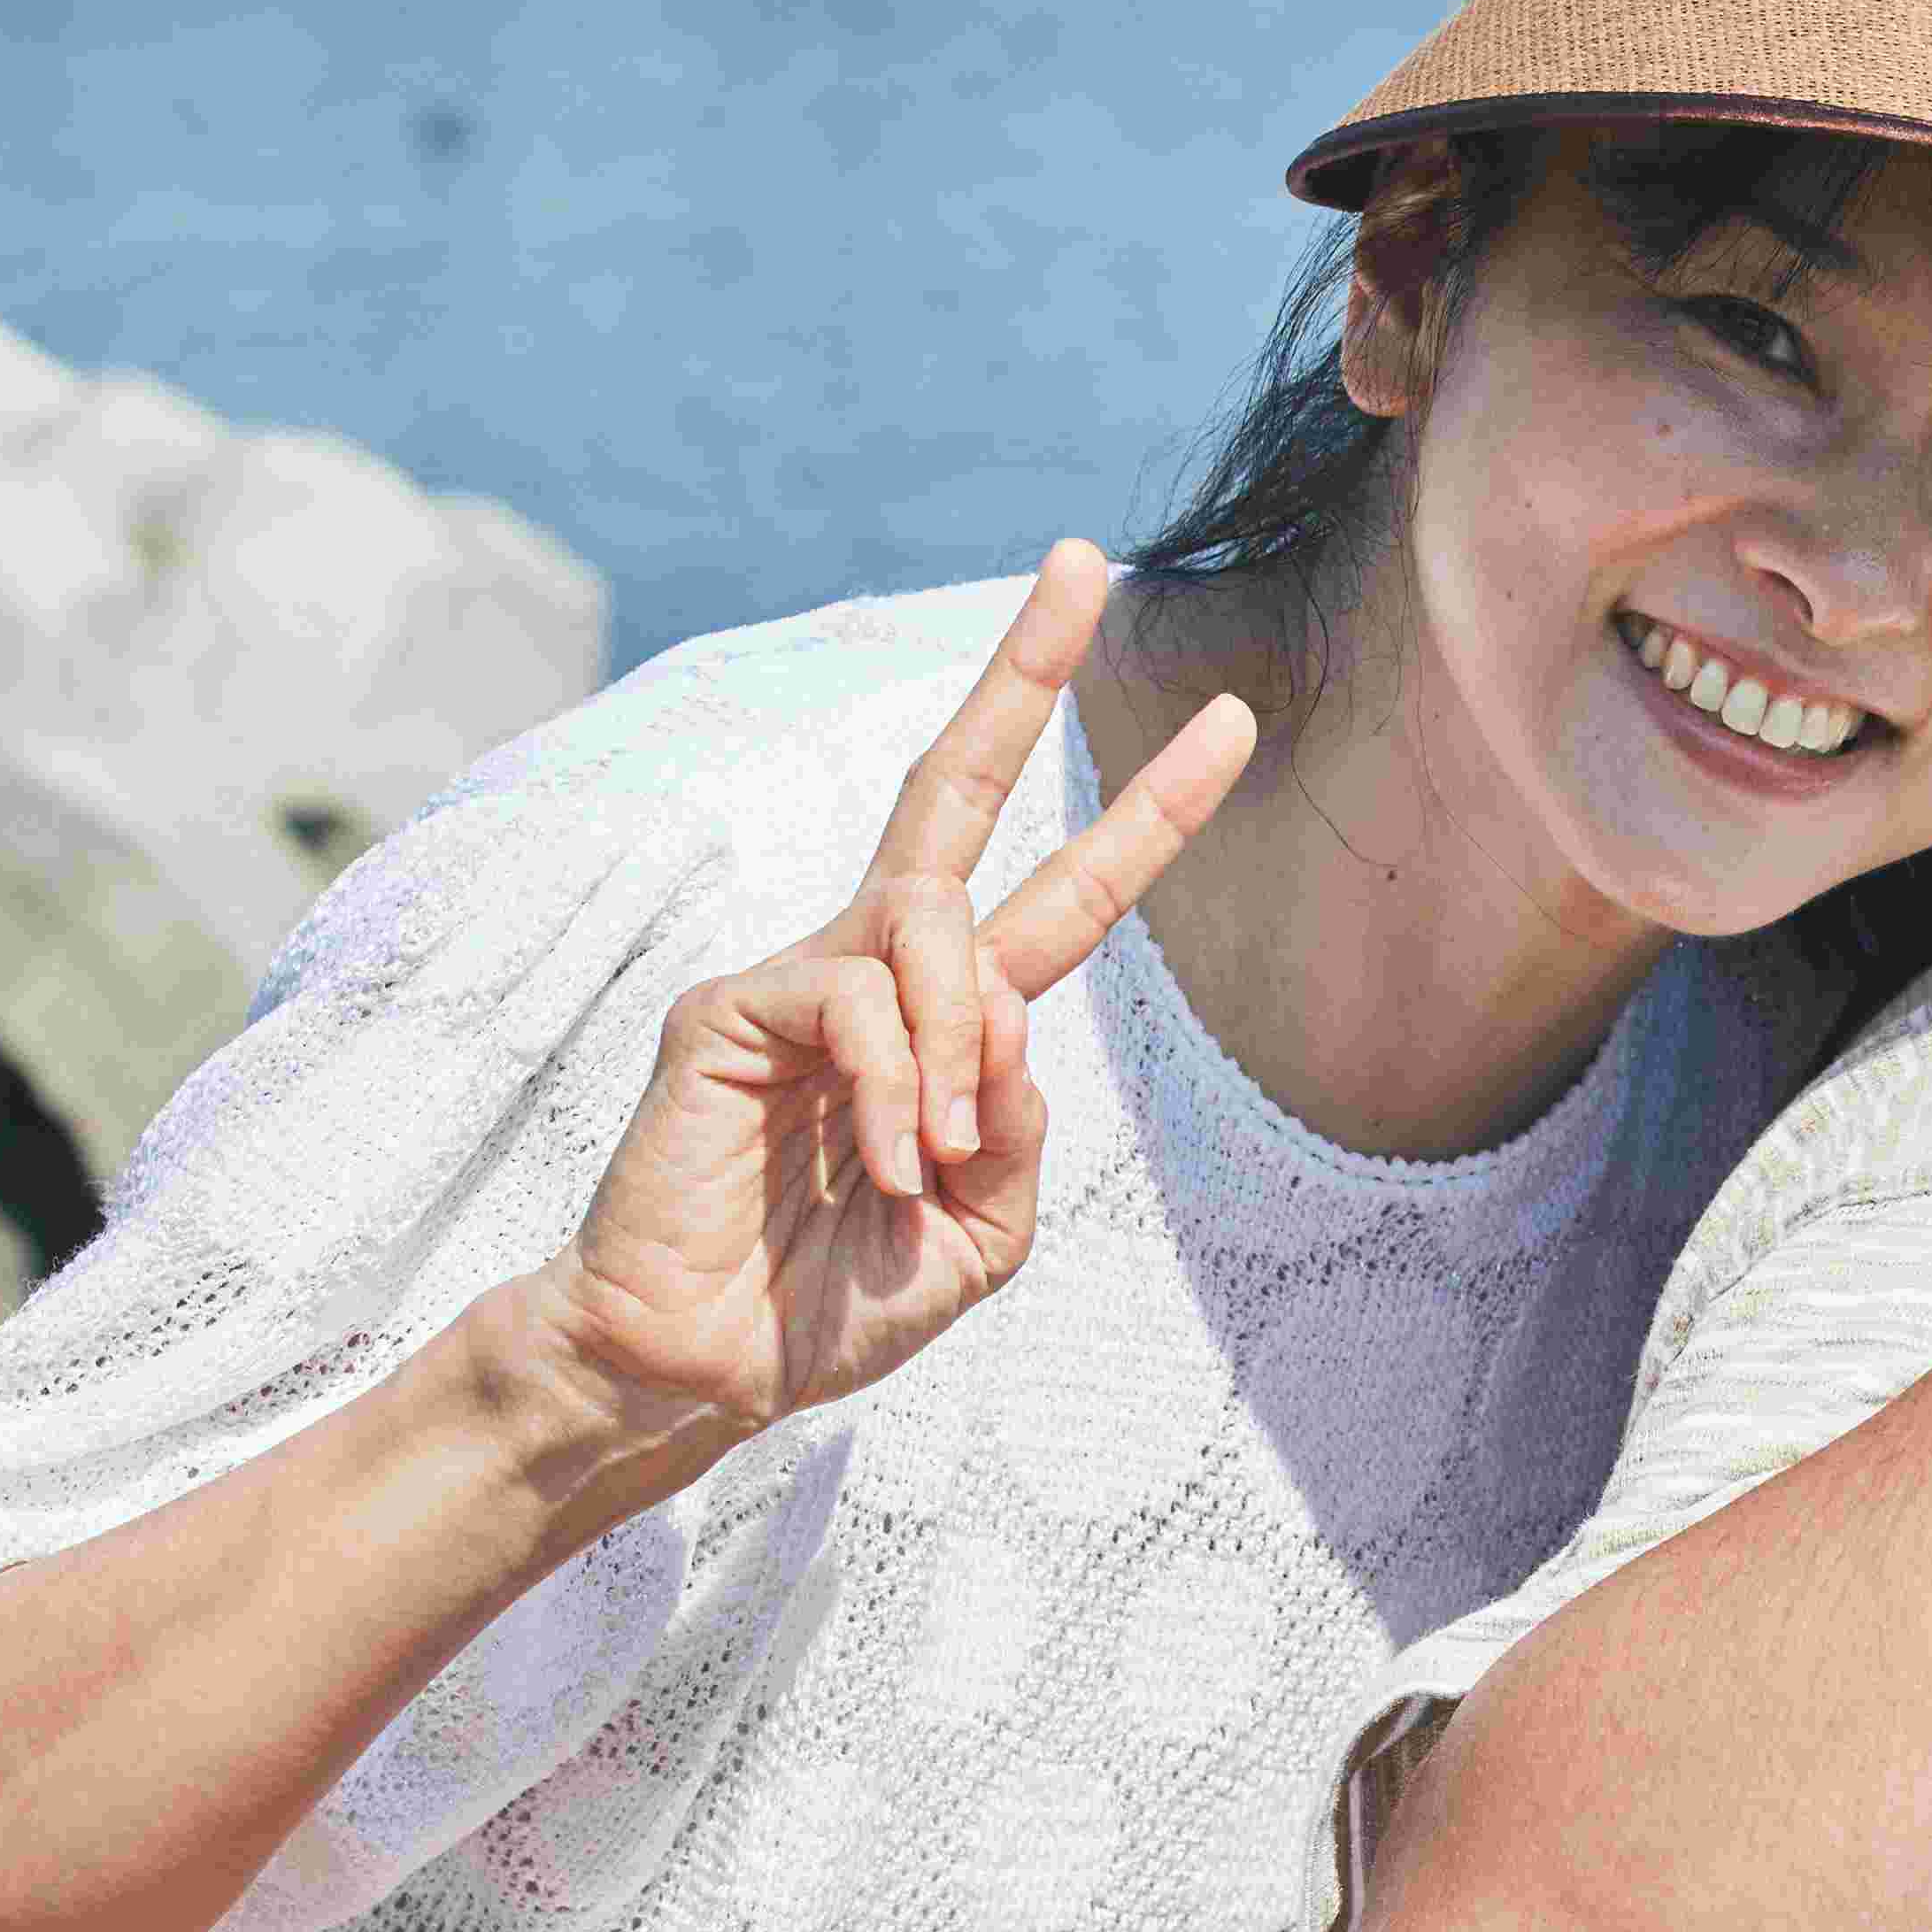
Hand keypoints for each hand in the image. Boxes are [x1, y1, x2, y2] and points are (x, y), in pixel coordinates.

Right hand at [517, 545, 1255, 1450]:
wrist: (702, 1369)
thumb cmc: (831, 1306)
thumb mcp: (982, 1235)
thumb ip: (1019, 1132)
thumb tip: (1010, 1022)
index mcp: (955, 1024)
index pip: (1064, 894)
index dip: (1147, 814)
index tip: (1230, 722)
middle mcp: (878, 975)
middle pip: (956, 790)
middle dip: (1021, 675)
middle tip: (1080, 562)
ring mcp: (798, 979)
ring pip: (930, 927)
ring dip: (961, 1047)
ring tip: (929, 1166)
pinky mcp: (730, 1007)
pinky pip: (858, 999)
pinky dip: (901, 1086)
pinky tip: (884, 1165)